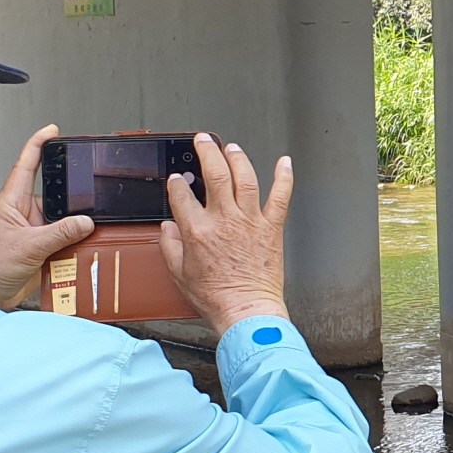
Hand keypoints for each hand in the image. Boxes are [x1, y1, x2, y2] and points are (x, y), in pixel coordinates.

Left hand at [0, 125, 92, 307]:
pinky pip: (60, 238)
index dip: (39, 144)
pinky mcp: (36, 246)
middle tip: (86, 198)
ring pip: (59, 218)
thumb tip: (84, 221)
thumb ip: (59, 233)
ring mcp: (29, 229)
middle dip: (70, 198)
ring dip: (71, 227)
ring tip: (81, 234)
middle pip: (52, 194)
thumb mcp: (29, 246)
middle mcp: (21, 212)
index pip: (26, 164)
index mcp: (11, 202)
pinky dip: (71, 243)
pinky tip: (78, 249)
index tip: (52, 131)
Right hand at [160, 134, 291, 338]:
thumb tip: (168, 228)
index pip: (182, 196)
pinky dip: (284, 177)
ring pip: (244, 178)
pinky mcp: (272, 228)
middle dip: (207, 152)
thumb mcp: (180, 274)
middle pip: (215, 174)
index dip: (177, 184)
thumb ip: (170, 246)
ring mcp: (250, 222)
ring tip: (232, 148)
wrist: (247, 310)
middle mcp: (224, 220)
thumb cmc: (217, 298)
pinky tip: (284, 163)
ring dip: (237, 158)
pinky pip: (281, 196)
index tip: (176, 180)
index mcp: (199, 231)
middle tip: (203, 141)